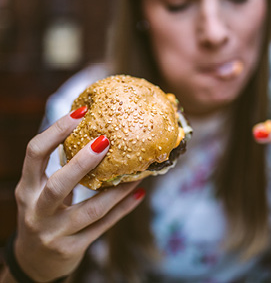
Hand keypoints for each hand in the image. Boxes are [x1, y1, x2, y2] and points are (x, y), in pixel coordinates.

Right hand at [14, 108, 144, 281]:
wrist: (34, 262)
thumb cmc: (43, 213)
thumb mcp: (41, 191)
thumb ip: (61, 169)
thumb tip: (95, 136)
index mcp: (28, 188)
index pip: (35, 153)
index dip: (56, 131)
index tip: (80, 113)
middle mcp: (36, 210)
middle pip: (59, 184)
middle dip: (82, 162)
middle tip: (105, 140)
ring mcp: (53, 233)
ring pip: (90, 210)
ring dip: (116, 190)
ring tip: (138, 172)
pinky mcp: (71, 248)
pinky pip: (103, 226)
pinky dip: (123, 209)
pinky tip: (138, 193)